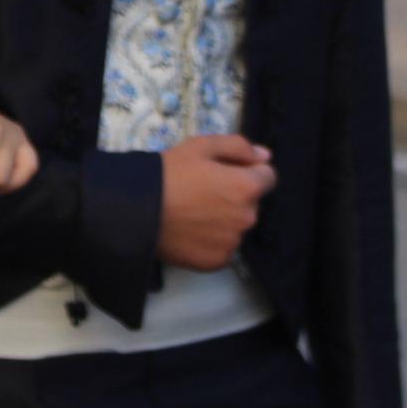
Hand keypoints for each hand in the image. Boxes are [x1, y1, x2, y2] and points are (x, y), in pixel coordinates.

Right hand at [157, 133, 275, 269]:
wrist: (138, 211)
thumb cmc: (170, 173)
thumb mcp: (202, 146)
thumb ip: (239, 146)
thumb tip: (265, 156)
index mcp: (247, 187)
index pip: (268, 177)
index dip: (247, 171)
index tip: (224, 172)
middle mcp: (247, 218)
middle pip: (251, 203)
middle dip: (235, 195)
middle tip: (203, 191)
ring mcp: (233, 243)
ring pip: (237, 226)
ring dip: (225, 219)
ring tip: (194, 212)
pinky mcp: (217, 262)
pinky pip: (223, 247)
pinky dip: (213, 240)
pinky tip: (191, 230)